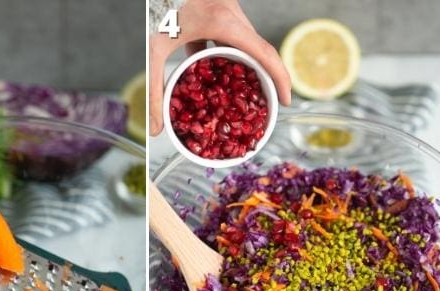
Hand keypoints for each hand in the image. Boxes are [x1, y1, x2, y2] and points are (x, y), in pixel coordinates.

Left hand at [149, 0, 291, 135]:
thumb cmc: (158, 3)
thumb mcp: (155, 48)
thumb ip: (154, 89)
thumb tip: (156, 129)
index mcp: (224, 22)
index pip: (264, 53)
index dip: (281, 78)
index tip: (285, 101)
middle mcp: (232, 15)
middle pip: (259, 51)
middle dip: (265, 77)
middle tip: (265, 103)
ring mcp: (227, 10)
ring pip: (245, 44)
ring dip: (246, 68)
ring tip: (242, 94)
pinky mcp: (217, 9)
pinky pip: (230, 36)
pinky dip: (226, 55)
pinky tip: (212, 73)